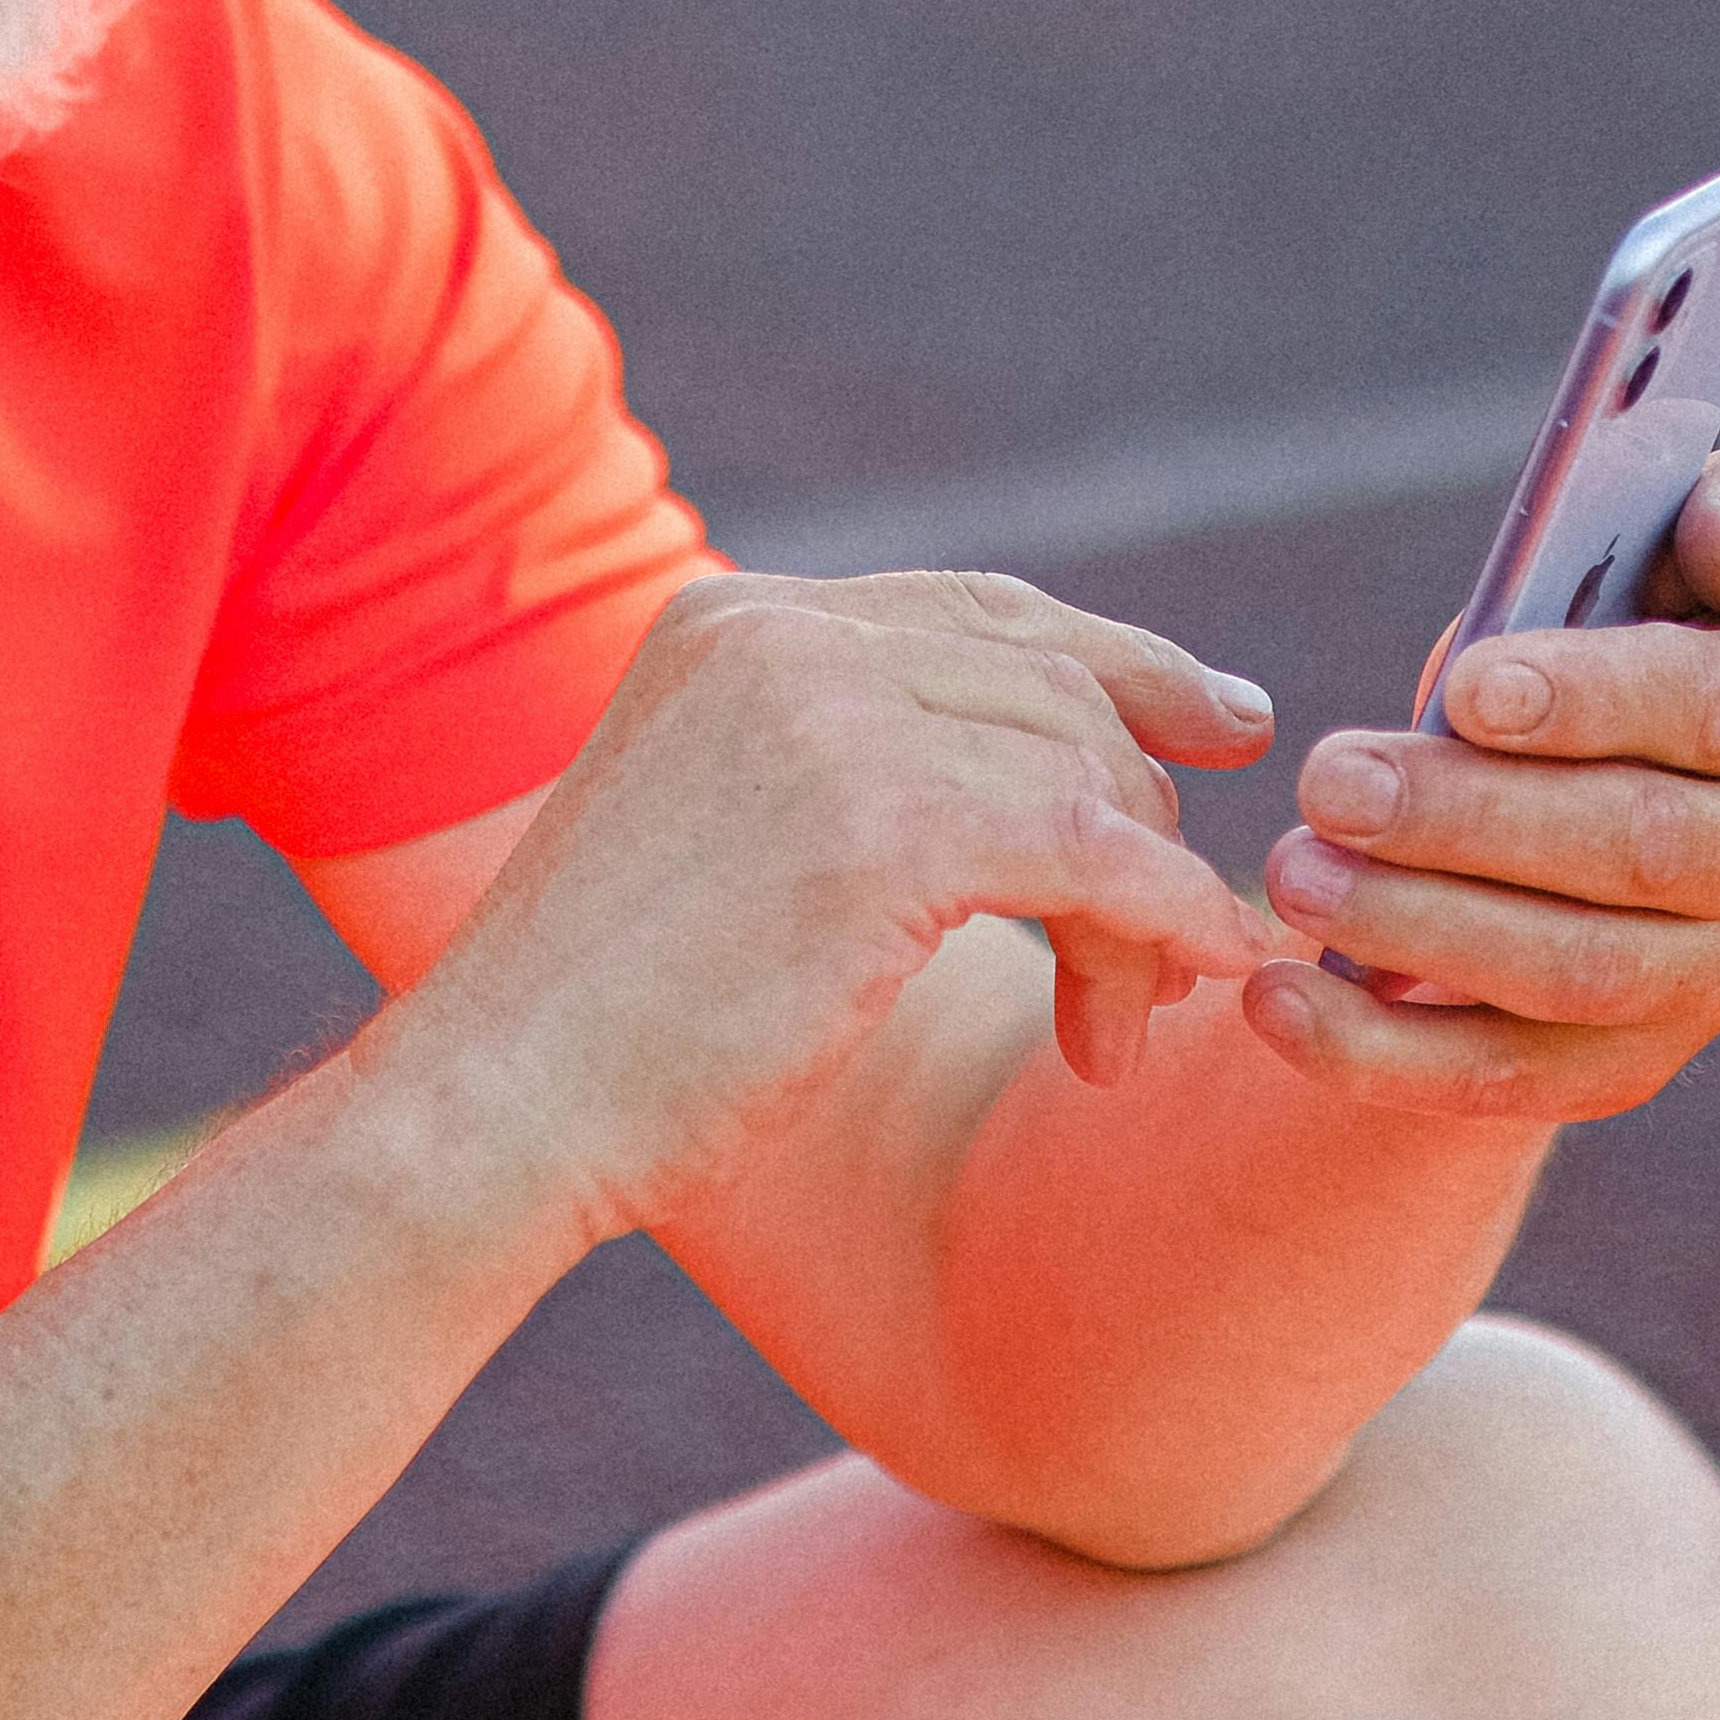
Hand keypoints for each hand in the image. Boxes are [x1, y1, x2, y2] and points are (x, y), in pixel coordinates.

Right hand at [363, 571, 1285, 1245]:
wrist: (496, 1108)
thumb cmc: (606, 1025)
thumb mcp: (720, 836)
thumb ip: (843, 767)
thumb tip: (1035, 778)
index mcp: (735, 619)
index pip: (985, 610)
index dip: (1123, 662)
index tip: (1223, 725)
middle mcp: (784, 636)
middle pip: (1055, 686)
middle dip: (1143, 812)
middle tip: (1185, 943)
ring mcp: (827, 718)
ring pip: (1086, 774)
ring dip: (1139, 906)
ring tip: (1121, 1028)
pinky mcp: (877, 826)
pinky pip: (1094, 852)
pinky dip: (1167, 918)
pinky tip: (1196, 979)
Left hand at [1241, 436, 1719, 1118]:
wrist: (1567, 798)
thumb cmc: (1598, 641)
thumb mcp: (1651, 557)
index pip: (1716, 705)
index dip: (1594, 699)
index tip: (1468, 690)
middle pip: (1636, 848)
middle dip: (1468, 817)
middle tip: (1325, 781)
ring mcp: (1717, 978)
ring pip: (1574, 974)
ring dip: (1419, 927)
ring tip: (1292, 872)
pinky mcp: (1626, 1068)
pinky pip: (1506, 1078)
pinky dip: (1380, 1053)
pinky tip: (1276, 1003)